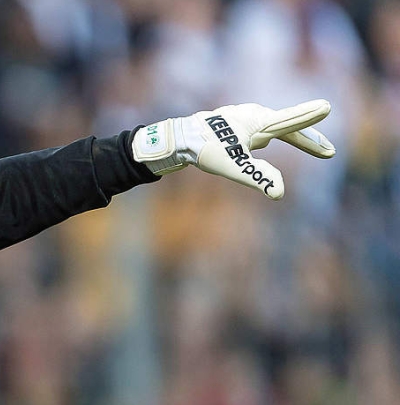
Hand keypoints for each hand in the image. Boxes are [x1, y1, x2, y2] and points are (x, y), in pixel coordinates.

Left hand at [132, 100, 335, 199]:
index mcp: (258, 122)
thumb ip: (258, 177)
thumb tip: (279, 193)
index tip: (327, 106)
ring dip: (293, 137)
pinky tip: (261, 144)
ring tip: (311, 147)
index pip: (290, 121)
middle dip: (309, 141)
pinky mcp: (237, 120)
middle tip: (329, 152)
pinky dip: (272, 137)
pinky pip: (262, 129)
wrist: (179, 138)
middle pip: (290, 127)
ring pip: (276, 128)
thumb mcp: (233, 166)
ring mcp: (246, 115)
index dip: (309, 117)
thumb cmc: (205, 150)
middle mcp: (256, 114)